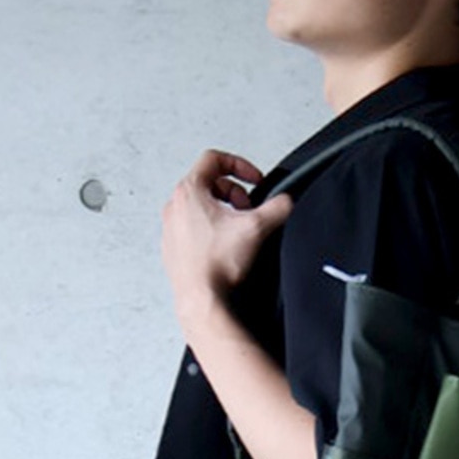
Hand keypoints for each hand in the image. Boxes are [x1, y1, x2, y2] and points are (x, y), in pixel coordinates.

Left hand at [161, 150, 292, 326]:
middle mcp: (175, 206)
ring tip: (237, 229)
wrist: (201, 299)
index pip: (213, 159)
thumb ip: (278, 207)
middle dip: (234, 192)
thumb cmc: (215, 266)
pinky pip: (194, 228)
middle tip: (248, 209)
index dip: (240, 164)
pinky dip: (211, 230)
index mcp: (189, 192)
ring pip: (200, 206)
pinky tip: (224, 247)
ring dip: (223, 211)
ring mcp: (171, 228)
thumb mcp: (257, 227)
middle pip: (208, 182)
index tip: (254, 180)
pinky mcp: (174, 248)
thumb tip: (286, 202)